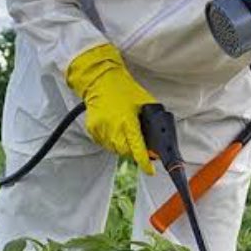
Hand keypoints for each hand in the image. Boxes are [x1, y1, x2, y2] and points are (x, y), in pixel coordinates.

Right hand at [66, 43, 156, 173]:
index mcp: (127, 120)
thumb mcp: (144, 103)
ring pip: (114, 149)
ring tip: (124, 131)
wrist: (100, 80)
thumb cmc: (124, 89)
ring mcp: (100, 128)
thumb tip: (158, 137)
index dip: (144, 162)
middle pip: (125, 152)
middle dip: (133, 151)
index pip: (137, 148)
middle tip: (138, 145)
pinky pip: (104, 143)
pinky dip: (111, 140)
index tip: (150, 170)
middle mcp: (113, 127)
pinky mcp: (92, 129)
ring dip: (122, 146)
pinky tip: (114, 129)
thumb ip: (151, 121)